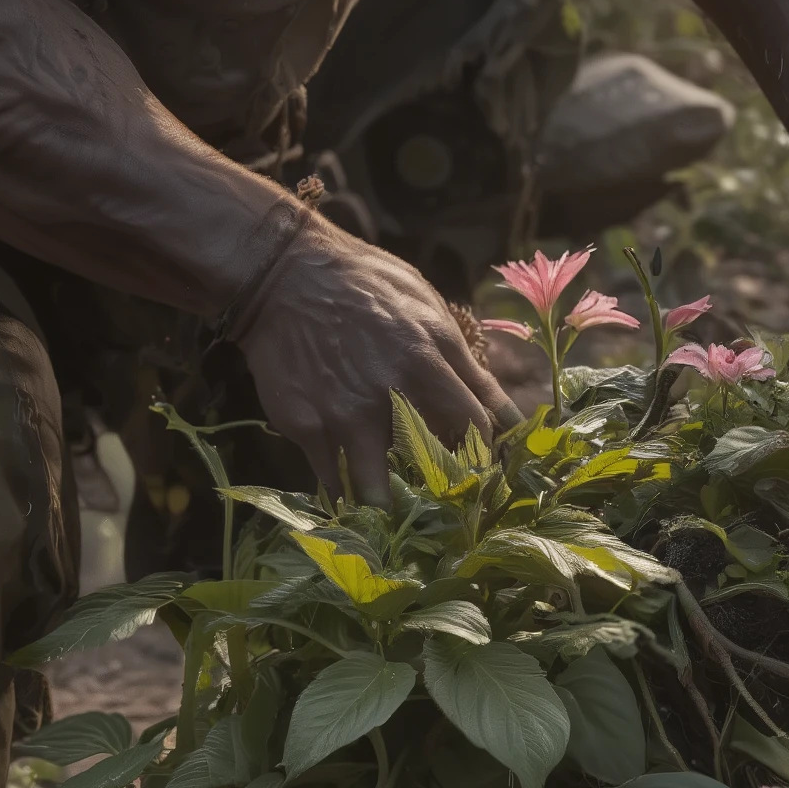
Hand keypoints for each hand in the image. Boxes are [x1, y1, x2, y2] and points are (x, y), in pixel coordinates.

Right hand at [239, 220, 513, 501]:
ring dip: (390, 506)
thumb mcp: (427, 307)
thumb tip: (503, 410)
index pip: (476, 426)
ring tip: (396, 511)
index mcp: (428, 358)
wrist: (285, 277)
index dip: (487, 454)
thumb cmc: (366, 284)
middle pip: (433, 469)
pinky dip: (346, 492)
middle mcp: (389, 394)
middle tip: (448, 503)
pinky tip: (354, 490)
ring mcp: (345, 415)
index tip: (486, 469)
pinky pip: (333, 481)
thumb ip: (464, 362)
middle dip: (444, 493)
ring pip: (378, 492)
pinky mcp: (306, 427)